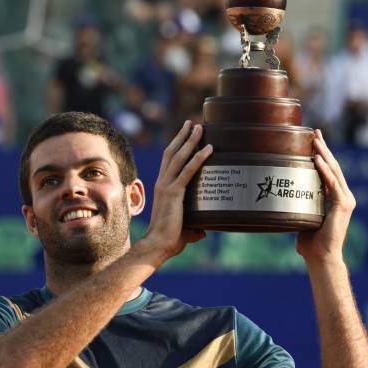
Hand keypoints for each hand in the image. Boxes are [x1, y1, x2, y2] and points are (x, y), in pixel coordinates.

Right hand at [140, 120, 212, 260]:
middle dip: (182, 136)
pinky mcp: (174, 193)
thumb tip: (203, 231)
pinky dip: (199, 158)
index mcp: (162, 187)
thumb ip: (193, 226)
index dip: (176, 145)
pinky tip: (209, 148)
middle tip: (192, 122)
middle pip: (171, 152)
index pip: (168, 161)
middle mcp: (162, 182)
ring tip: (199, 126)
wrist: (157, 245)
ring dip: (189, 140)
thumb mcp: (184, 228)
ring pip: (178, 157)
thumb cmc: (170, 239)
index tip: (184, 133)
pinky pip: (188, 171)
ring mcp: (167, 186)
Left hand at [297, 130, 355, 264]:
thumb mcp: (302, 217)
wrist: (321, 257)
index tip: (313, 139)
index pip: (329, 171)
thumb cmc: (309, 241)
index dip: (322, 154)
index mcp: (335, 198)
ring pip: (334, 170)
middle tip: (314, 131)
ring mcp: (345, 200)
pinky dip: (324, 169)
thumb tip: (277, 196)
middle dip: (323, 147)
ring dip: (324, 153)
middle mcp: (343, 196)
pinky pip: (332, 183)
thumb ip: (296, 205)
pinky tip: (316, 158)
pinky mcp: (343, 205)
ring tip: (315, 139)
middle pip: (333, 166)